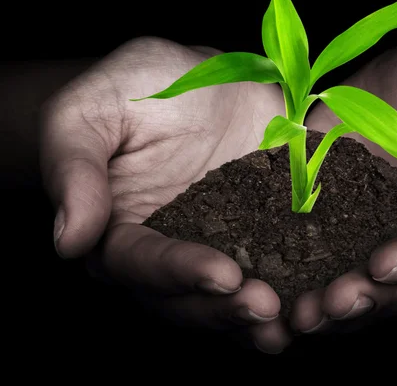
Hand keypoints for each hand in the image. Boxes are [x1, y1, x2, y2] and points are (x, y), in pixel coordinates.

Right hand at [39, 37, 290, 352]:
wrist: (200, 79)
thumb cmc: (136, 86)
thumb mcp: (92, 109)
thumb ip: (75, 168)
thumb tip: (69, 240)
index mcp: (122, 230)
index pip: (143, 264)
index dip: (180, 273)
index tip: (222, 274)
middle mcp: (172, 250)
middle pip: (191, 299)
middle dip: (227, 308)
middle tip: (266, 306)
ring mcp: (222, 244)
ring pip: (235, 297)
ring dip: (265, 316)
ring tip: (299, 318)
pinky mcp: (265, 231)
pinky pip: (280, 266)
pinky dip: (300, 286)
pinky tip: (325, 293)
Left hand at [292, 25, 396, 332]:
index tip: (386, 263)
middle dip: (369, 299)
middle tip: (329, 304)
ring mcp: (381, 235)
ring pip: (365, 287)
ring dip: (332, 306)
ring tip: (299, 313)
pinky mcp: (338, 222)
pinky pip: (323, 259)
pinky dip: (301, 279)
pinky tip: (273, 291)